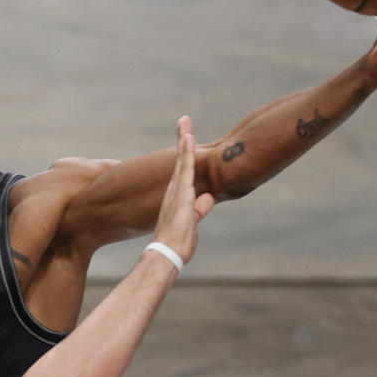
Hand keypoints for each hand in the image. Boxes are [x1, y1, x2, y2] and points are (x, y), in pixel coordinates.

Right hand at [150, 116, 214, 265]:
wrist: (168, 253)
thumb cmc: (179, 243)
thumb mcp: (193, 223)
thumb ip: (199, 209)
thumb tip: (208, 197)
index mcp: (177, 198)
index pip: (184, 172)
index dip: (185, 156)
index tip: (186, 140)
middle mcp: (174, 190)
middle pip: (181, 161)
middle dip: (183, 141)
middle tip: (184, 122)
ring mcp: (176, 190)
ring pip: (182, 160)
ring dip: (184, 140)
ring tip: (185, 123)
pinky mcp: (180, 191)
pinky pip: (184, 167)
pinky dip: (185, 152)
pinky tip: (187, 138)